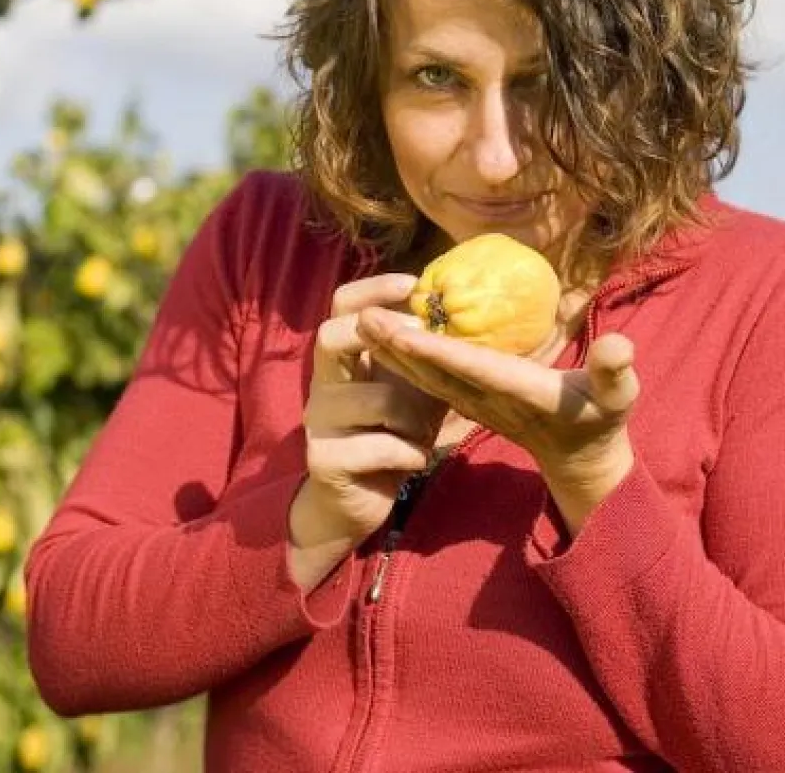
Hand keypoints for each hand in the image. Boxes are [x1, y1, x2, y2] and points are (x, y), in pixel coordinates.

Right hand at [293, 275, 448, 552]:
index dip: (373, 288)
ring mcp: (319, 423)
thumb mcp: (411, 391)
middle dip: (385, 338)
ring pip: (376, 399)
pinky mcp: (326, 460)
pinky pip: (379, 445)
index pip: (341, 306)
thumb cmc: (391, 437)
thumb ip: (423, 359)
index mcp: (343, 362)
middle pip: (330, 335)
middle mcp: (323, 385)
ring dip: (414, 416)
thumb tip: (466, 319)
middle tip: (423, 350)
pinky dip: (409, 453)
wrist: (358, 503)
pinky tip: (413, 461)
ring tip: (423, 433)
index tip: (414, 282)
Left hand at [356, 307, 638, 529]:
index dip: (437, 352)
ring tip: (362, 323)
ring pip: (426, 377)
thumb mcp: (619, 395)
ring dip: (393, 353)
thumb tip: (619, 347)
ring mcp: (476, 404)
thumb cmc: (601, 417)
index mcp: (521, 393)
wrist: (580, 457)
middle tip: (361, 317)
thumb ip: (616, 371)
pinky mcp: (471, 403)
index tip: (402, 332)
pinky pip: (432, 381)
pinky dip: (407, 362)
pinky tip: (385, 342)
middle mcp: (489, 399)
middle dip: (398, 347)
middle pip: (435, 371)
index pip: (473, 369)